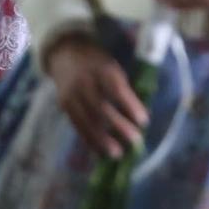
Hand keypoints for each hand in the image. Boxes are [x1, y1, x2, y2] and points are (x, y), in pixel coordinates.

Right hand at [45, 34, 147, 158]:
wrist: (65, 54)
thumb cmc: (97, 62)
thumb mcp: (112, 67)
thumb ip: (123, 87)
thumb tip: (139, 113)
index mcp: (103, 70)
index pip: (118, 90)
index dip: (131, 106)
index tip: (143, 122)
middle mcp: (85, 83)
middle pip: (102, 108)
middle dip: (119, 127)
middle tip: (134, 141)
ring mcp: (72, 95)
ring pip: (87, 120)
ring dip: (102, 140)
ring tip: (116, 154)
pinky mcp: (64, 105)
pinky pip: (77, 125)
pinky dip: (89, 140)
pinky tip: (99, 151)